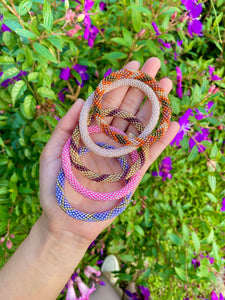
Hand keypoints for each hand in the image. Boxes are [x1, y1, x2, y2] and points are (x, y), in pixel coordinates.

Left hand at [39, 57, 179, 245]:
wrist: (65, 220)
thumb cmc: (55, 186)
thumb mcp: (52, 152)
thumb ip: (65, 126)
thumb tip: (80, 100)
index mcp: (90, 134)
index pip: (107, 104)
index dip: (119, 84)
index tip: (131, 65)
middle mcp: (109, 141)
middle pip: (127, 110)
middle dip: (141, 87)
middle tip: (154, 65)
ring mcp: (123, 156)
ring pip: (141, 128)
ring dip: (155, 107)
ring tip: (166, 86)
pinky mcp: (133, 173)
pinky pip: (150, 154)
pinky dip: (162, 140)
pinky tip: (173, 124)